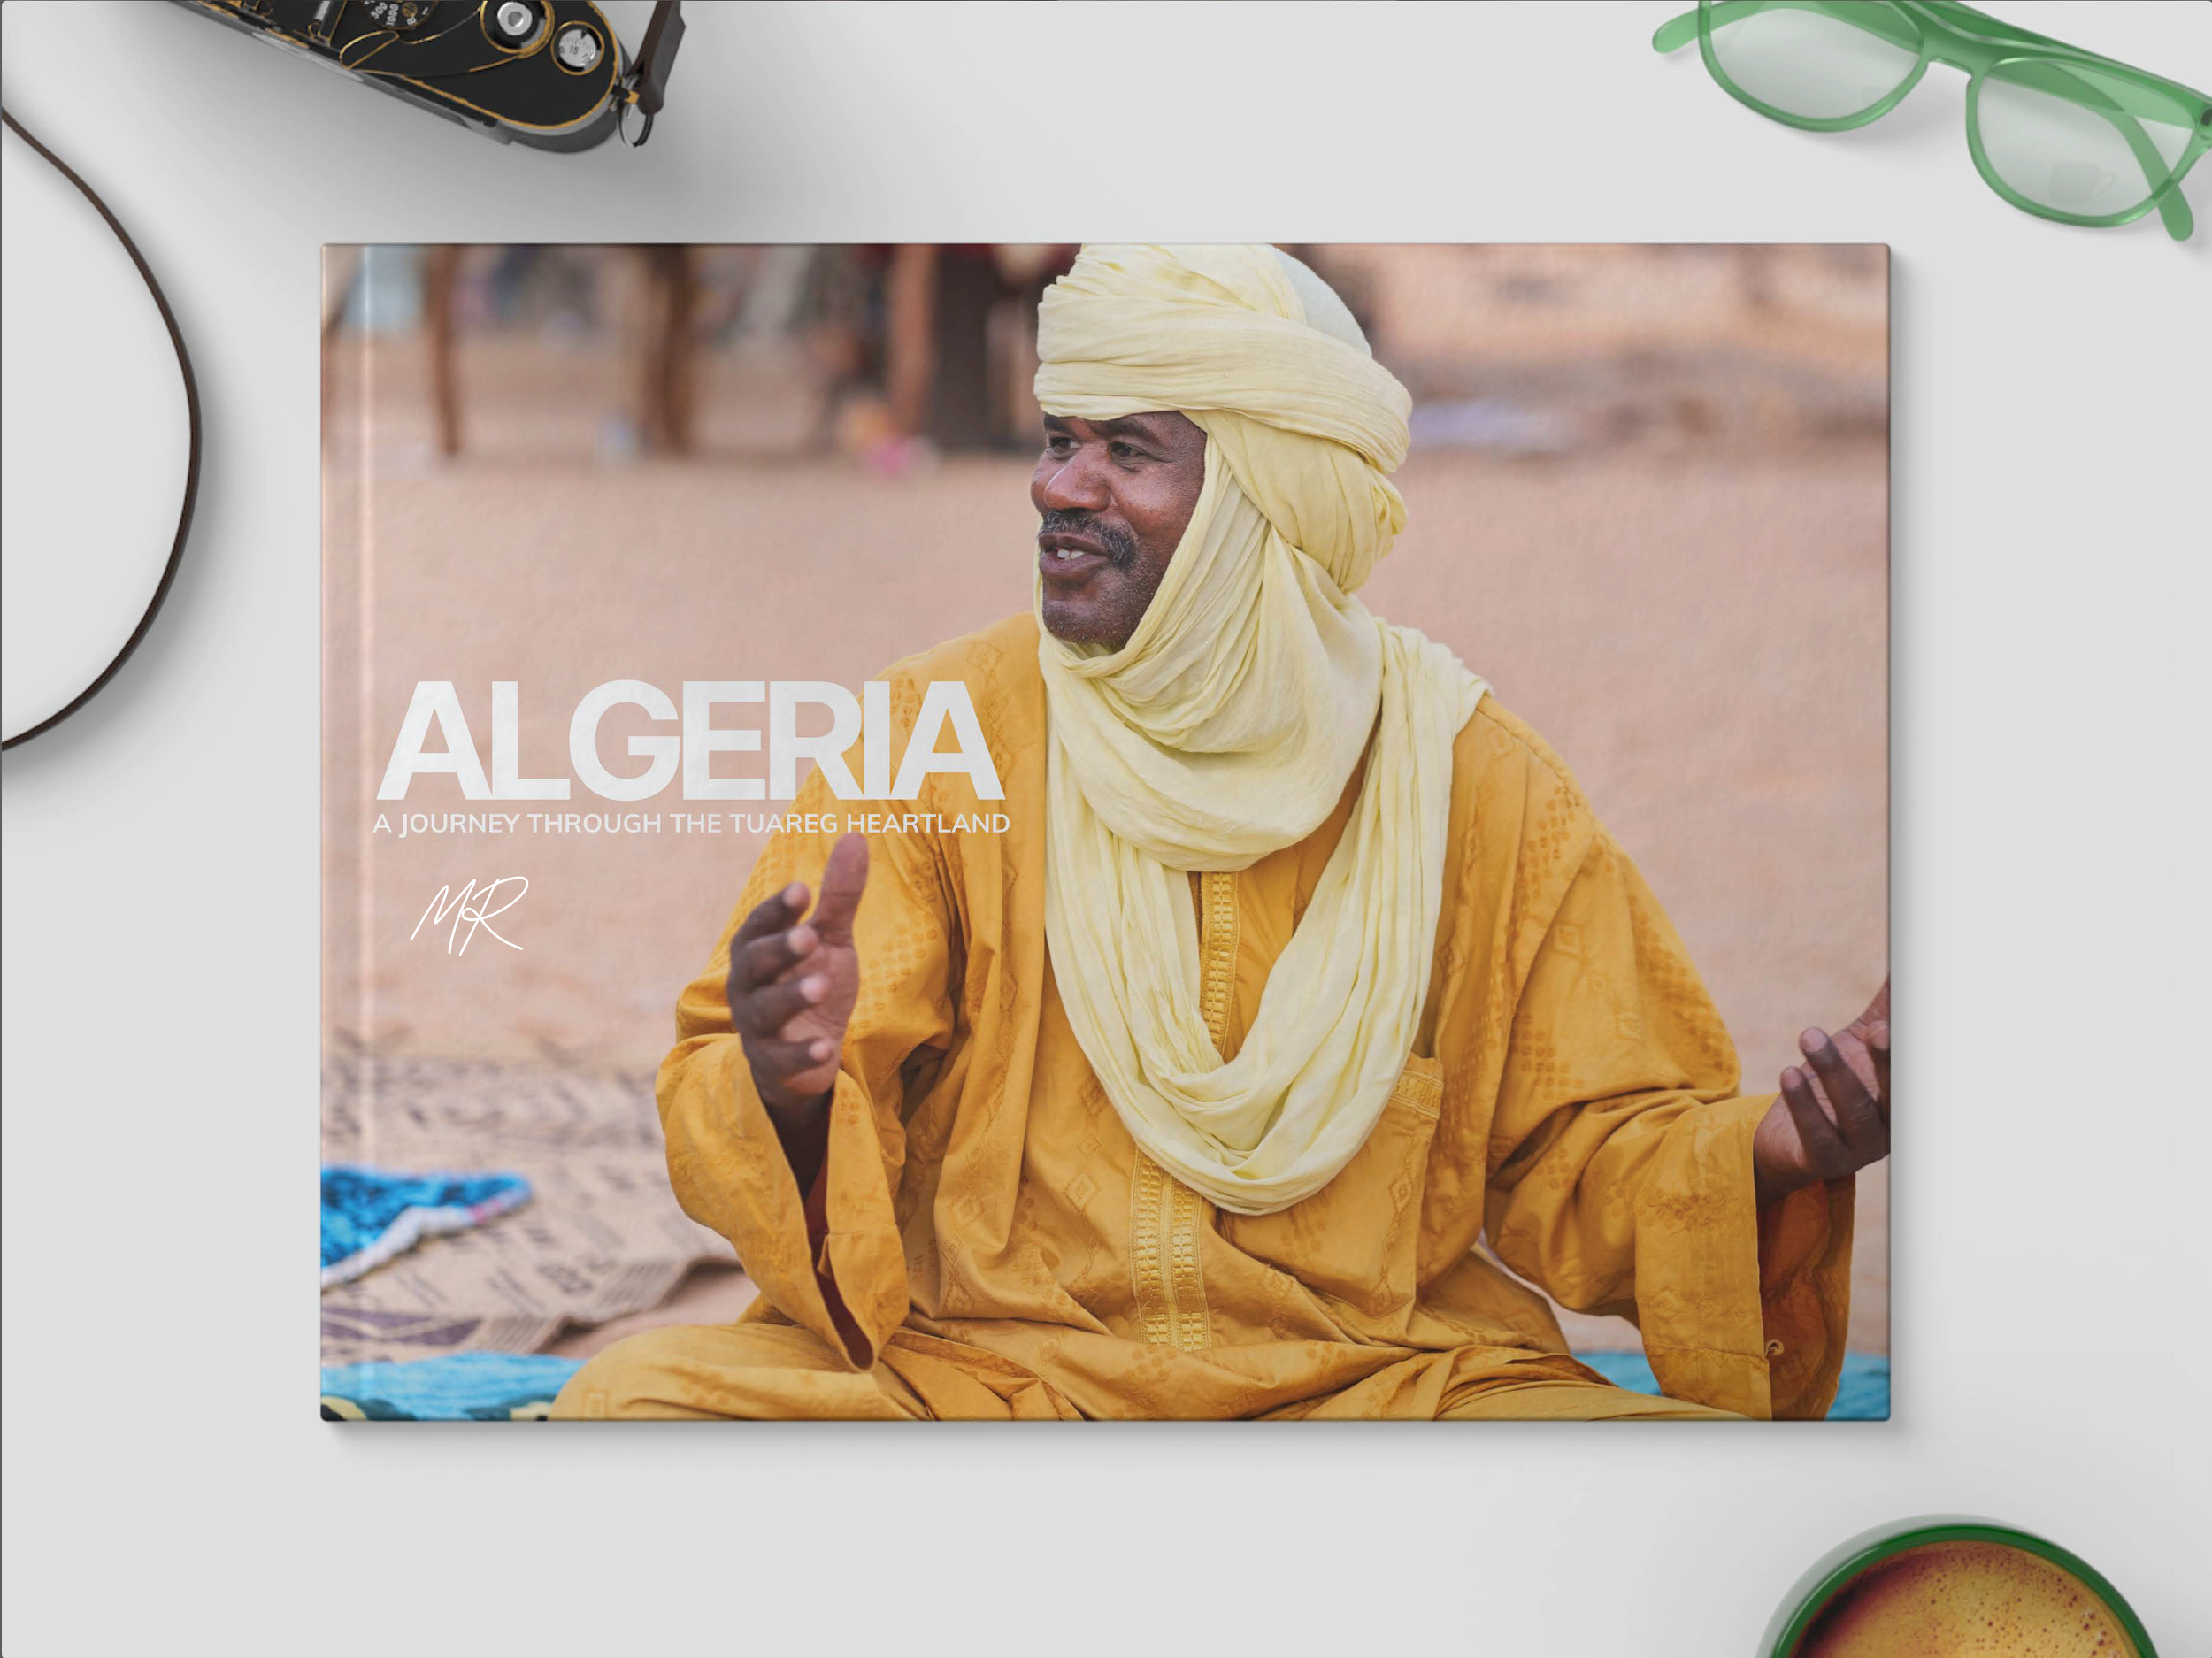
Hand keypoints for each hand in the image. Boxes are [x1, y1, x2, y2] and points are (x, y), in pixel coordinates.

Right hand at [725, 833, 868, 1120]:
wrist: (804, 1058)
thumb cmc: (811, 983)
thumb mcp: (831, 940)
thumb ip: (839, 895)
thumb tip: (856, 835)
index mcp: (757, 948)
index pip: (760, 925)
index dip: (777, 910)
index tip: (801, 891)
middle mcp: (747, 985)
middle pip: (754, 964)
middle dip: (780, 949)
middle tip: (810, 934)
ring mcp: (757, 1027)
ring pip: (765, 1011)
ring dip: (791, 995)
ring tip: (822, 983)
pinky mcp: (773, 1065)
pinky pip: (782, 1060)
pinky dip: (802, 1053)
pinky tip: (826, 1047)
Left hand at [1752, 978, 1889, 1205]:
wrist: (1789, 1140)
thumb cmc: (1837, 1082)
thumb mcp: (1859, 1043)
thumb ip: (1886, 1010)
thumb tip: (1904, 962)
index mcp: (1904, 1095)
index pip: (1909, 1069)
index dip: (1906, 1049)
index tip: (1897, 1022)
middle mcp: (1892, 1124)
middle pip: (1896, 1093)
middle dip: (1888, 1061)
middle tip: (1878, 1030)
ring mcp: (1862, 1147)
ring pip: (1854, 1110)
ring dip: (1832, 1071)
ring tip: (1809, 1034)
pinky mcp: (1825, 1161)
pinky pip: (1817, 1134)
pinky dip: (1804, 1105)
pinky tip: (1788, 1074)